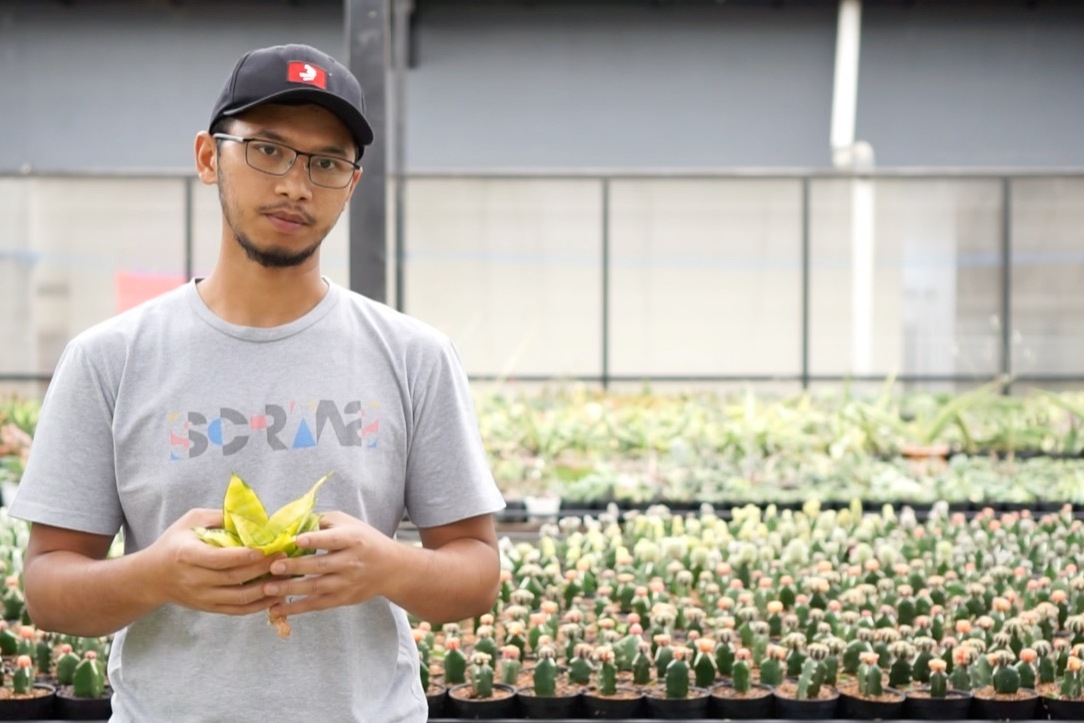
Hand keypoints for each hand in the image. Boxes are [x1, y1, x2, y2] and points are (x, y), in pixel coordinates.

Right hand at [144, 508, 281, 615]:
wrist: (151, 577)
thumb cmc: (174, 542)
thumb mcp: (190, 521)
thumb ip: (219, 517)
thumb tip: (252, 516)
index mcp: (187, 555)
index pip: (219, 559)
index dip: (243, 555)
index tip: (265, 548)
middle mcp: (194, 579)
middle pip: (233, 577)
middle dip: (262, 568)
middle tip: (284, 556)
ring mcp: (202, 597)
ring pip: (239, 597)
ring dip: (266, 588)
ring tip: (286, 575)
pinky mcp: (209, 608)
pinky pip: (238, 610)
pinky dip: (259, 605)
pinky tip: (276, 594)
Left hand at [259, 511, 401, 617]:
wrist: (390, 568)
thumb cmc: (363, 540)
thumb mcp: (349, 523)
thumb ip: (323, 522)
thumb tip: (292, 523)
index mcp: (352, 539)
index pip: (332, 540)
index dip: (315, 540)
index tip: (297, 540)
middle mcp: (350, 562)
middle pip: (320, 565)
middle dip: (295, 567)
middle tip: (273, 566)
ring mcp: (346, 583)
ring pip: (315, 587)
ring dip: (290, 589)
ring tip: (268, 588)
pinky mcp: (342, 599)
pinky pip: (316, 605)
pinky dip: (296, 608)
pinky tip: (276, 609)